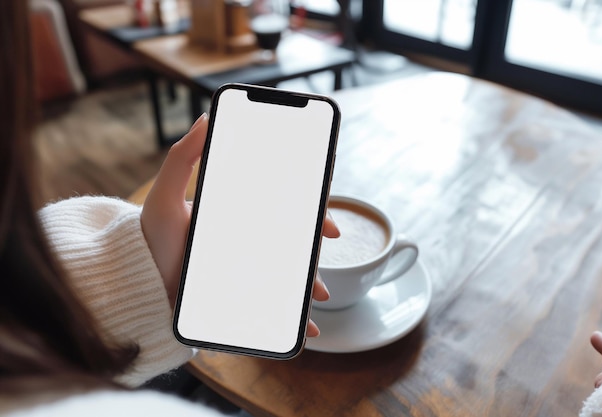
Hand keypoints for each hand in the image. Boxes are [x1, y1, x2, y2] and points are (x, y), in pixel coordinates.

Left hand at [141, 113, 339, 337]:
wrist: (136, 281)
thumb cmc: (149, 236)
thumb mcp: (165, 194)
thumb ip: (182, 156)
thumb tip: (205, 118)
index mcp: (239, 214)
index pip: (283, 211)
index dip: (311, 216)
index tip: (328, 226)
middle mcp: (247, 240)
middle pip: (292, 245)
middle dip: (314, 257)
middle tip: (322, 263)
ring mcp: (244, 269)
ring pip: (287, 275)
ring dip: (309, 286)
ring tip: (316, 297)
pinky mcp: (238, 295)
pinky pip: (272, 305)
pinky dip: (294, 317)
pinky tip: (306, 328)